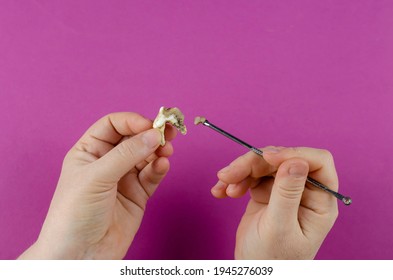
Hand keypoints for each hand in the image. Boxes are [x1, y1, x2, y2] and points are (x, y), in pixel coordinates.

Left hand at [19, 112, 176, 258]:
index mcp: (89, 151)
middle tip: (169, 132)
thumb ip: (127, 154)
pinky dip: (159, 169)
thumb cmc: (74, 215)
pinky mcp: (138, 195)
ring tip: (167, 151)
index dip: (132, 121)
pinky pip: (152, 176)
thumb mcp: (96, 178)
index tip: (150, 124)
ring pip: (146, 156)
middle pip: (134, 138)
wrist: (80, 256)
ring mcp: (124, 179)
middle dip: (151, 134)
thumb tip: (153, 134)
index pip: (113, 125)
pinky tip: (163, 165)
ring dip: (158, 151)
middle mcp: (107, 162)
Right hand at [211, 147, 338, 258]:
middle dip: (254, 163)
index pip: (318, 162)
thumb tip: (296, 161)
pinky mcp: (266, 192)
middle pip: (283, 159)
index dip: (294, 153)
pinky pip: (250, 175)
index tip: (267, 157)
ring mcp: (285, 190)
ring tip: (223, 187)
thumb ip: (287, 194)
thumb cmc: (272, 259)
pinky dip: (234, 180)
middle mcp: (305, 191)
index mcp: (320, 201)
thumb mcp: (279, 227)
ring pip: (264, 164)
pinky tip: (221, 192)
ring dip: (240, 171)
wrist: (253, 273)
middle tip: (230, 174)